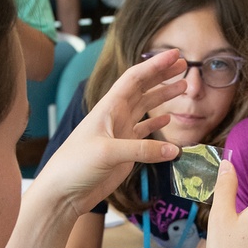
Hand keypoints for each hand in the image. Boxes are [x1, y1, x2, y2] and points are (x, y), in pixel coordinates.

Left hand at [34, 49, 186, 215]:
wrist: (63, 192)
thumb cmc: (75, 166)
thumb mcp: (108, 153)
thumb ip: (142, 150)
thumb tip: (174, 150)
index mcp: (109, 108)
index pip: (135, 78)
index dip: (156, 65)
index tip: (176, 55)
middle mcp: (116, 116)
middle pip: (143, 88)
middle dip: (162, 75)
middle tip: (184, 66)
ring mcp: (120, 134)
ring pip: (146, 108)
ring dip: (163, 97)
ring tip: (182, 88)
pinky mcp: (124, 152)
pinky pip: (144, 133)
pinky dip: (157, 125)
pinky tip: (168, 119)